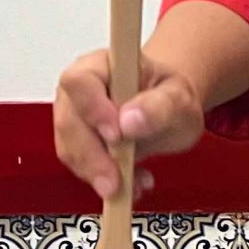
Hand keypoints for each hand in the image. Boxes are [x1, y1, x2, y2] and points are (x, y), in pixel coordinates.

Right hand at [53, 48, 205, 199]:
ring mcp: (74, 115)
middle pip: (69, 121)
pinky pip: (81, 165)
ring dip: (98, 173)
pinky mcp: (77, 143)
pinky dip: (104, 180)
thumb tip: (130, 120)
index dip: (92, 109)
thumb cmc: (170, 97)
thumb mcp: (179, 98)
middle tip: (116, 181)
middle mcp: (80, 88)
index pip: (80, 81)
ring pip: (70, 148)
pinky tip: (131, 183)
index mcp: (103, 65)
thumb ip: (159, 106)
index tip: (116, 136)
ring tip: (135, 182)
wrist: (168, 111)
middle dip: (92, 156)